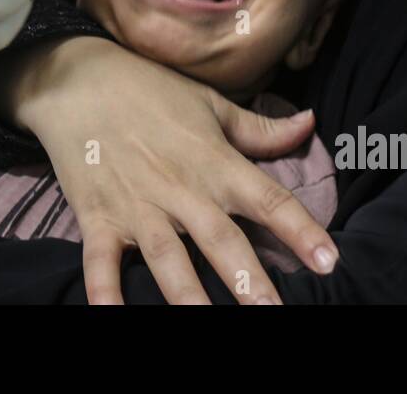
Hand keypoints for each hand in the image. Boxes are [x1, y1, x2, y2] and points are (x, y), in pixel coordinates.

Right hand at [0, 37, 338, 304]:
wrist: (76, 80)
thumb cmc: (149, 90)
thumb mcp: (209, 104)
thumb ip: (259, 128)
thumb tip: (309, 124)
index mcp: (214, 162)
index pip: (267, 198)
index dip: (300, 229)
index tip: (330, 259)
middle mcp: (181, 189)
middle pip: (221, 240)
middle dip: (248, 280)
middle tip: (272, 313)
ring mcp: (137, 206)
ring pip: (168, 258)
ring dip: (188, 295)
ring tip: (208, 325)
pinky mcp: (98, 217)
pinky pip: (100, 262)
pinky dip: (104, 292)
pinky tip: (111, 317)